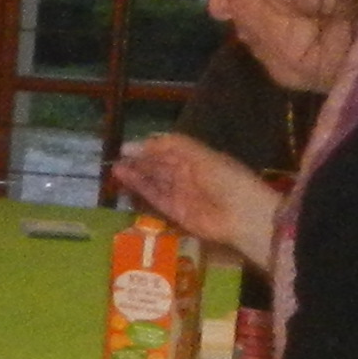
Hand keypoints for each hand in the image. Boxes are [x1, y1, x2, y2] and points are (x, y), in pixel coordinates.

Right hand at [110, 132, 279, 268]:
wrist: (242, 215)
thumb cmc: (226, 178)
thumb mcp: (201, 155)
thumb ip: (171, 146)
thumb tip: (138, 144)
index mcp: (197, 159)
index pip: (168, 150)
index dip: (148, 147)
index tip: (126, 147)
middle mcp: (188, 175)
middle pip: (159, 166)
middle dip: (139, 161)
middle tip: (115, 158)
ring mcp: (181, 194)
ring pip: (154, 181)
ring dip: (135, 174)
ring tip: (115, 168)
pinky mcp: (174, 212)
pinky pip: (154, 197)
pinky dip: (139, 188)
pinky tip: (125, 179)